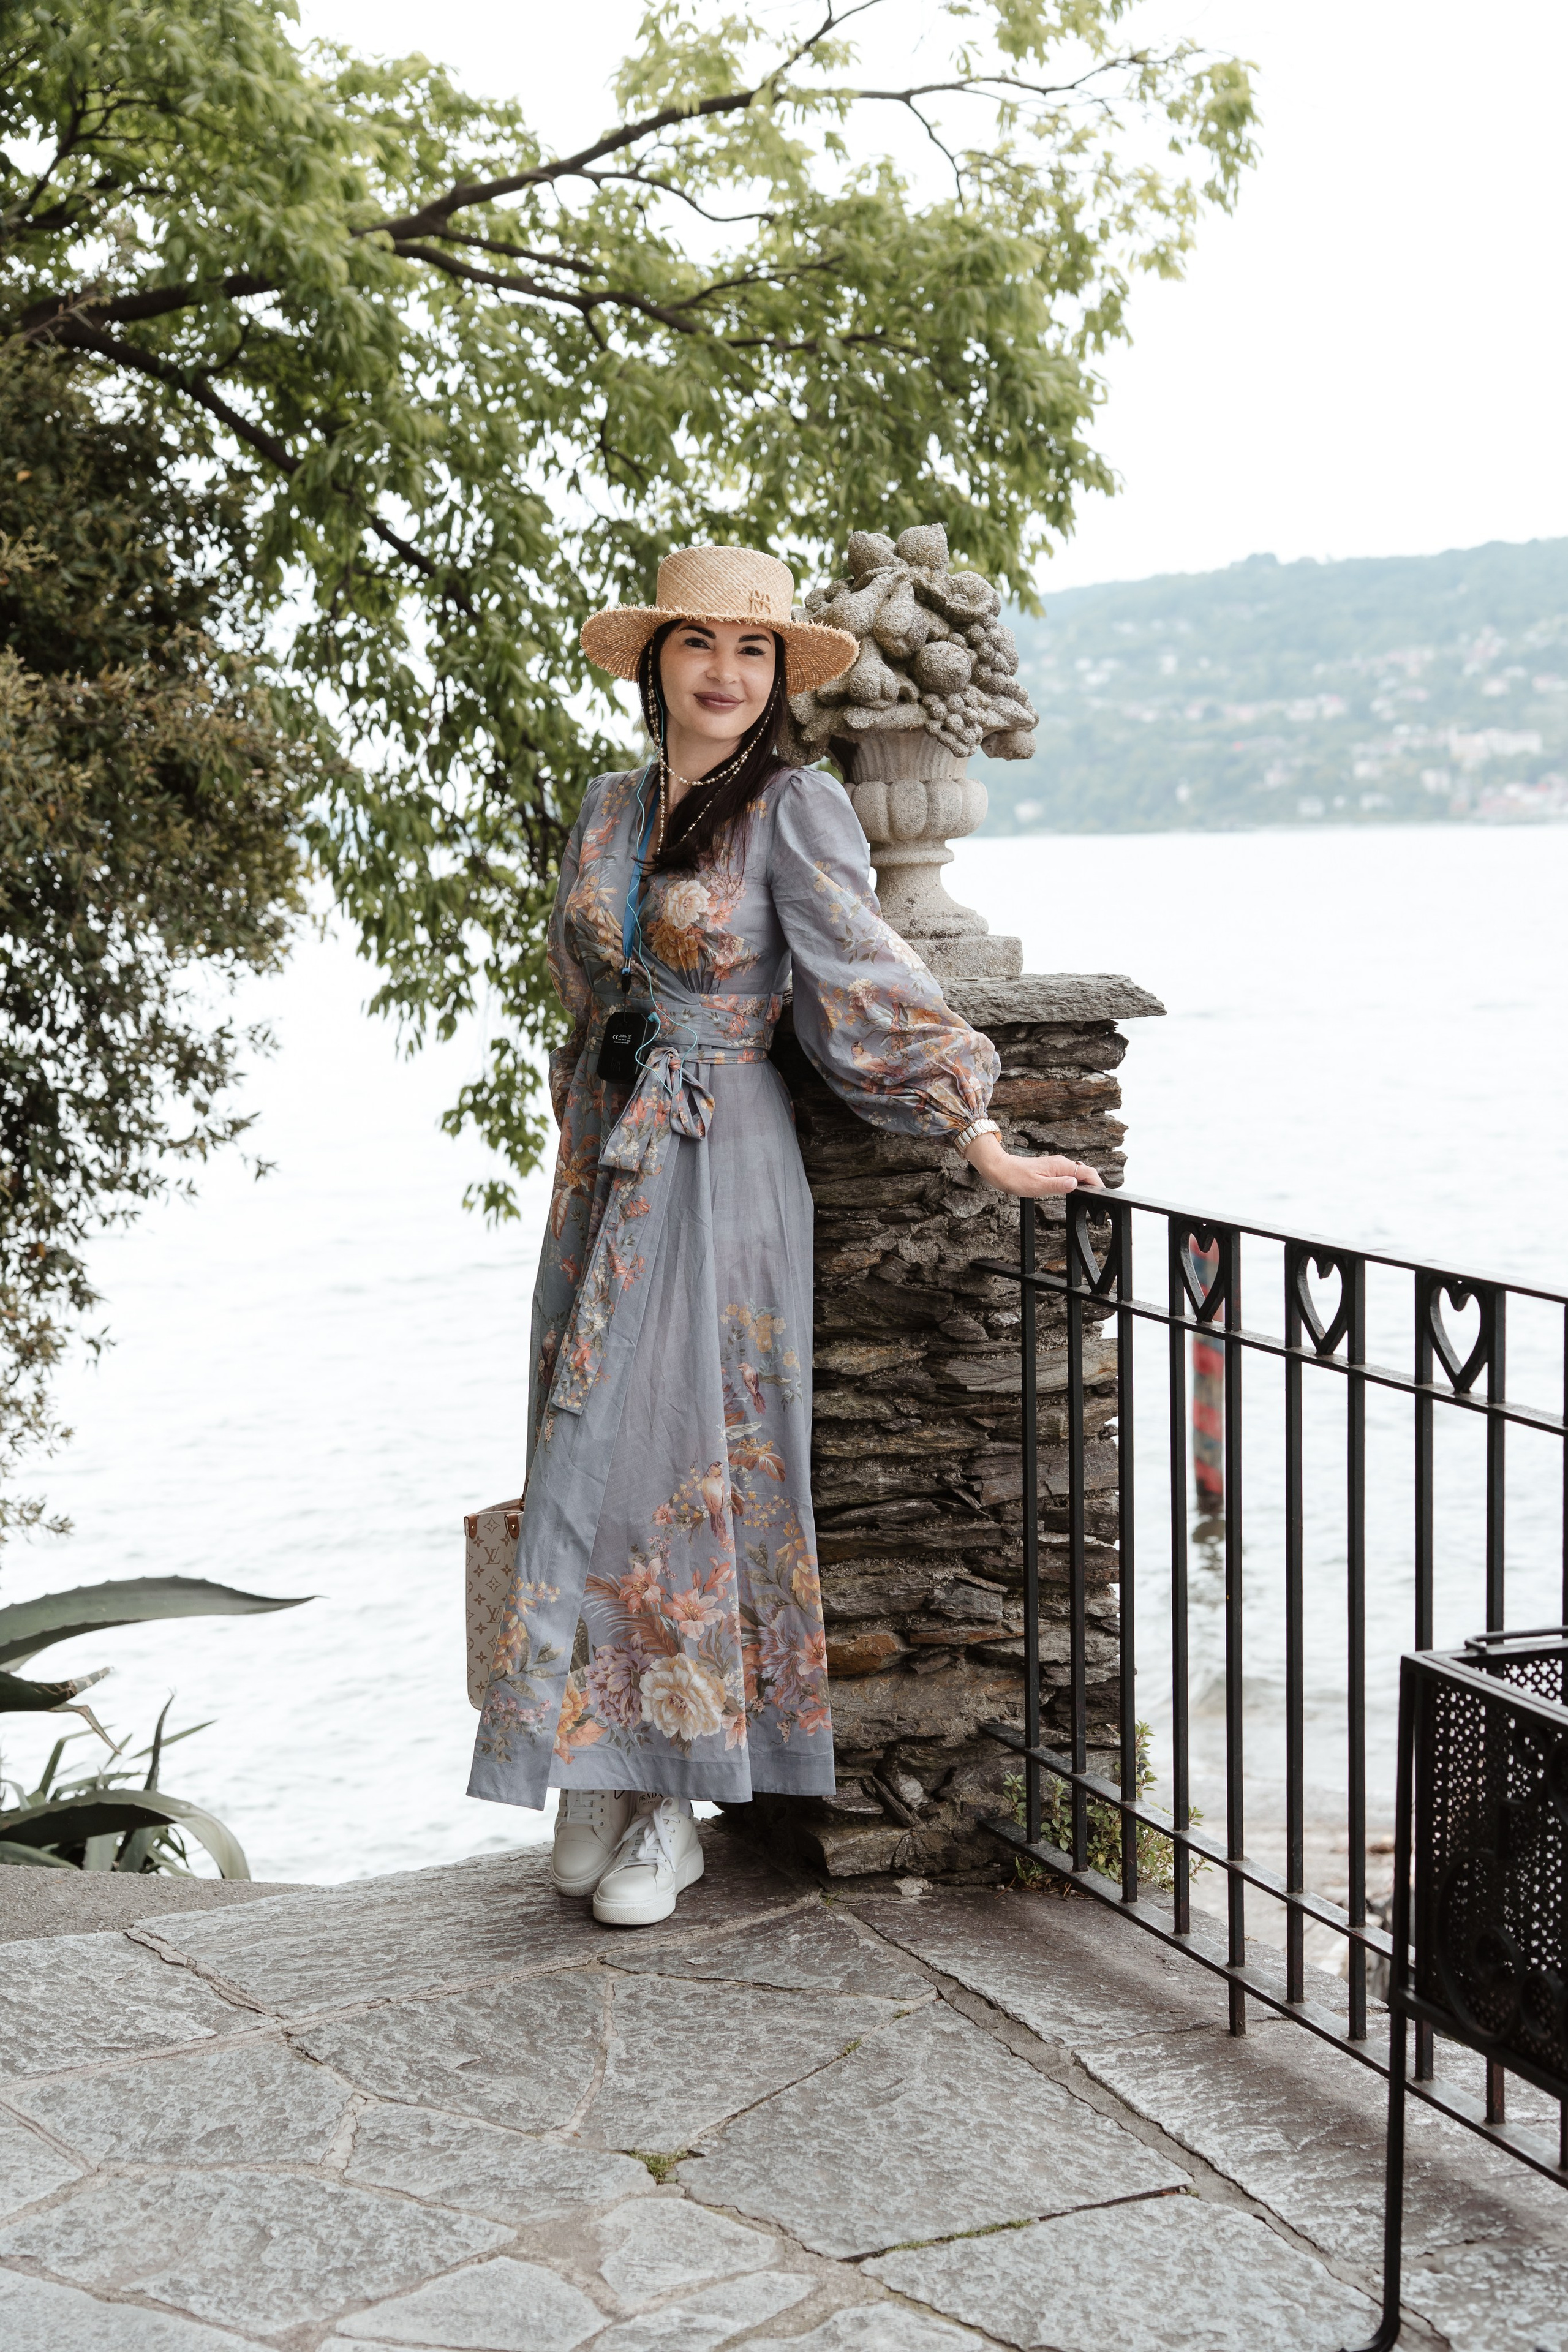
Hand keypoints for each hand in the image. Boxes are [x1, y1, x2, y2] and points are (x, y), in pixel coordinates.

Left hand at [963, 1130, 1104, 1198]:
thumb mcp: (1037, 1186)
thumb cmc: (1015, 1178)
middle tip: (1099, 1201)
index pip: (1088, 1173)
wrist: (999, 1169)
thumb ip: (1058, 1185)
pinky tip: (1075, 1192)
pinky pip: (1069, 1175)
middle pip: (1086, 1173)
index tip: (1103, 1196)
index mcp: (1061, 1166)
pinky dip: (1076, 1183)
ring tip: (1091, 1198)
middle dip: (1095, 1184)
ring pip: (1078, 1174)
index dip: (1098, 1184)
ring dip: (1086, 1184)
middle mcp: (1061, 1163)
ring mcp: (1056, 1166)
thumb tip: (1076, 1184)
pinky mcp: (1050, 1169)